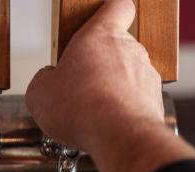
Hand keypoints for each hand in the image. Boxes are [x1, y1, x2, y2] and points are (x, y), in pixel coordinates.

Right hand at [25, 0, 163, 153]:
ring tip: (92, 112)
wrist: (118, 136)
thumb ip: (44, 80)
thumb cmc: (82, 108)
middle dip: (100, 66)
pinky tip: (107, 126)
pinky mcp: (155, 100)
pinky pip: (137, 101)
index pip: (116, 7)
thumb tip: (47, 82)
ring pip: (128, 77)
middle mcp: (129, 49)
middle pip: (117, 48)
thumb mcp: (40, 93)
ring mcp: (145, 74)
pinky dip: (124, 111)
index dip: (110, 12)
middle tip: (81, 85)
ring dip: (113, 91)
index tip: (102, 19)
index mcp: (99, 36)